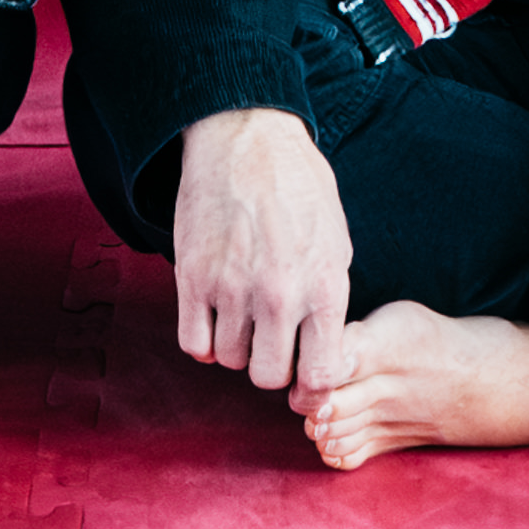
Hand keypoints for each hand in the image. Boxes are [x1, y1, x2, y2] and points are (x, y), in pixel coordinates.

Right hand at [167, 103, 359, 400]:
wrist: (245, 138)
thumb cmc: (297, 186)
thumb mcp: (336, 240)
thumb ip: (329, 298)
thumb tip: (322, 348)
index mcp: (324, 286)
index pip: (320, 374)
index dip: (311, 389)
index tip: (302, 383)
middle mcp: (279, 295)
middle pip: (268, 377)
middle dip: (270, 366)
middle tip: (269, 342)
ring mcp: (231, 288)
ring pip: (228, 360)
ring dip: (235, 347)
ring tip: (242, 317)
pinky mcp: (192, 277)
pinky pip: (192, 344)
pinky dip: (202, 340)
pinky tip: (213, 318)